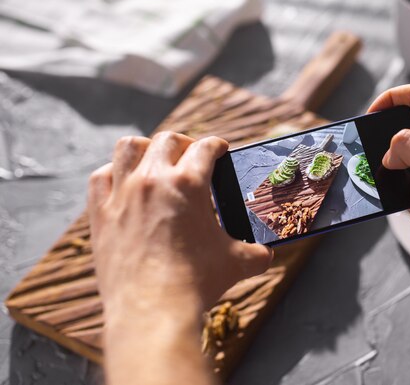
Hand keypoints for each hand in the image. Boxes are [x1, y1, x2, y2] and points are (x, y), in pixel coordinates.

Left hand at [88, 132, 272, 316]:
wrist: (152, 311)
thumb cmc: (196, 284)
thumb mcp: (237, 263)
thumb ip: (257, 252)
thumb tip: (266, 254)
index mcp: (188, 184)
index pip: (206, 148)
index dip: (218, 145)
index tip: (220, 150)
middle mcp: (153, 180)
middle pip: (168, 140)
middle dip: (185, 143)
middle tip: (192, 156)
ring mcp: (122, 195)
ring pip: (129, 148)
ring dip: (146, 148)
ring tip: (156, 160)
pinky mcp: (101, 215)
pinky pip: (101, 177)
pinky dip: (114, 173)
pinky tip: (124, 183)